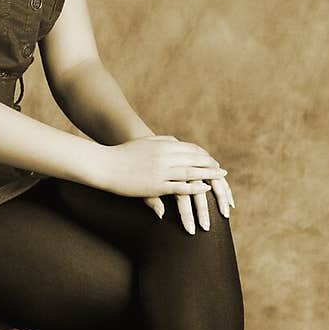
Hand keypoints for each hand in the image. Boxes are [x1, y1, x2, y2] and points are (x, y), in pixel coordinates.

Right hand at [105, 133, 233, 233]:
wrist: (105, 165)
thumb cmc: (123, 153)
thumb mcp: (145, 143)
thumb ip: (162, 141)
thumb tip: (176, 141)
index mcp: (163, 145)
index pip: (190, 149)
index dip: (203, 155)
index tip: (212, 160)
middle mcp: (166, 156)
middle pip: (195, 159)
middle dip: (211, 165)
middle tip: (223, 171)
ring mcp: (162, 171)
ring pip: (191, 172)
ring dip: (209, 175)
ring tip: (221, 179)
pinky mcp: (156, 185)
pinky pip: (180, 187)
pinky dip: (195, 187)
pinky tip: (205, 189)